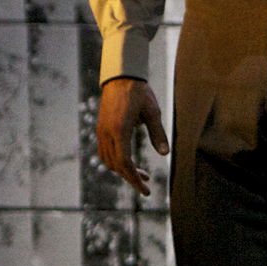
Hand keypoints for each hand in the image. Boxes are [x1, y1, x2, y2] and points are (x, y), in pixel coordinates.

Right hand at [93, 76, 167, 196]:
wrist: (120, 76)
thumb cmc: (139, 92)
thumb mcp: (153, 112)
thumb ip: (158, 133)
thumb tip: (165, 154)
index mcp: (120, 130)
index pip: (125, 163)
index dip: (134, 179)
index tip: (145, 189)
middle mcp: (107, 133)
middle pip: (116, 165)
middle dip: (131, 177)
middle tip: (146, 185)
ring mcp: (102, 131)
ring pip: (108, 160)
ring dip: (123, 170)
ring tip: (141, 174)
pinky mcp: (101, 128)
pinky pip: (105, 151)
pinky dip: (116, 161)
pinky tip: (128, 162)